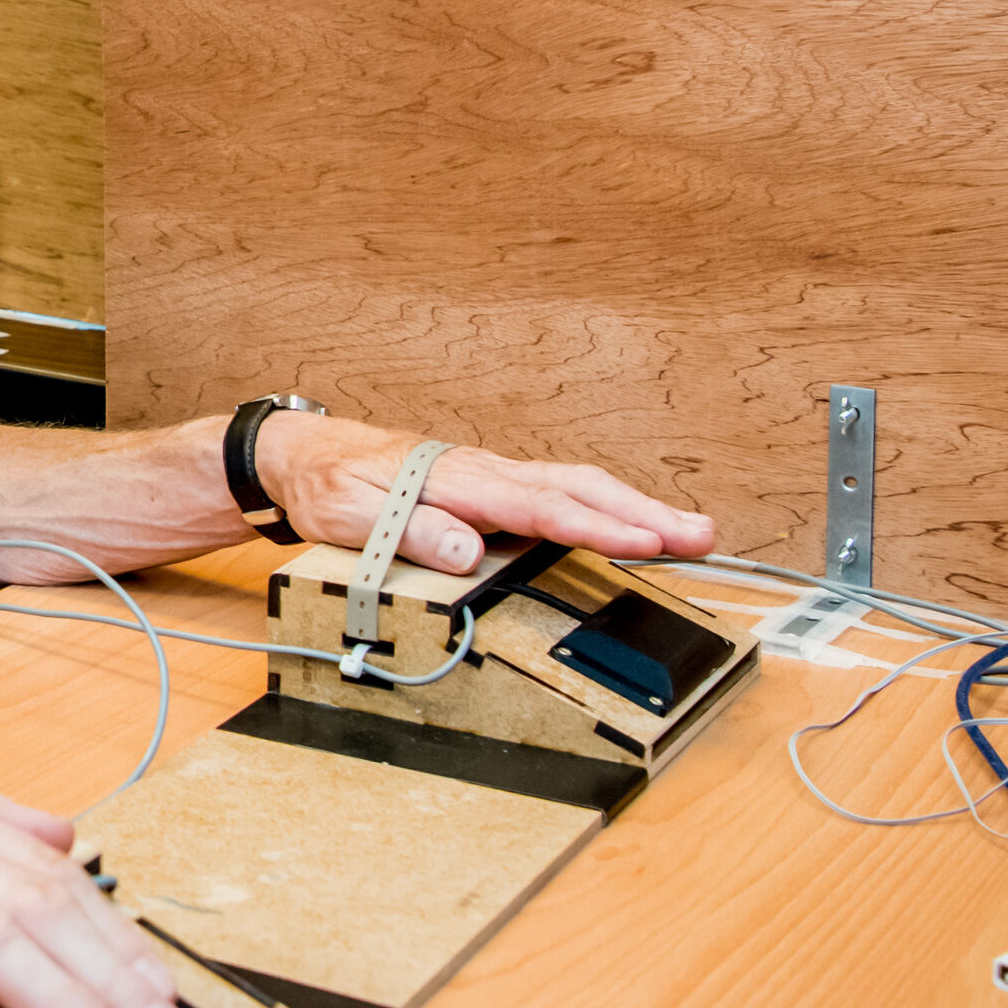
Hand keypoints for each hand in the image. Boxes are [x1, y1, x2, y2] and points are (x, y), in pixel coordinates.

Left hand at [260, 414, 715, 575]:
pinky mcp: (490, 489)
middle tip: (703, 535)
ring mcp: (492, 478)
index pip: (540, 507)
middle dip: (644, 512)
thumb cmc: (329, 484)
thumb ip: (412, 531)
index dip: (596, 527)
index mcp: (458, 479)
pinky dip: (601, 509)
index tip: (646, 541)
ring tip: (689, 533)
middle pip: (578, 488)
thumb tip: (470, 551)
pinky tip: (628, 527)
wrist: (304, 456)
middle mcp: (485, 472)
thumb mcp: (352, 514)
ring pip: (576, 487)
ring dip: (634, 509)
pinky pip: (556, 496)